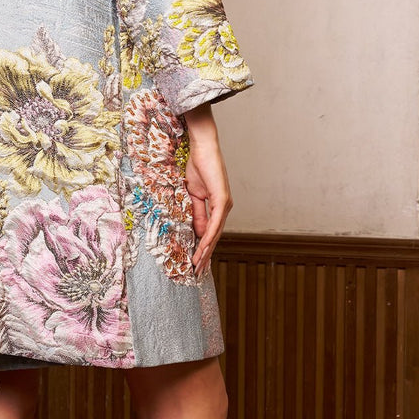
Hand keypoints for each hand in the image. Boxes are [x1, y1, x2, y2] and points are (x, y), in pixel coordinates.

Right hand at [182, 104, 232, 278]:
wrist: (203, 148)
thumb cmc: (198, 166)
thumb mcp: (193, 194)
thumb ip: (197, 213)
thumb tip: (199, 233)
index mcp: (218, 206)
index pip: (211, 232)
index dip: (204, 247)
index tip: (196, 260)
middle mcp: (225, 208)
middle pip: (215, 236)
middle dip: (206, 254)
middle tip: (197, 271)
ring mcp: (225, 204)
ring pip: (216, 233)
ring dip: (206, 250)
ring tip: (198, 264)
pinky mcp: (222, 200)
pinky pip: (215, 223)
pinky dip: (209, 236)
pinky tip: (203, 247)